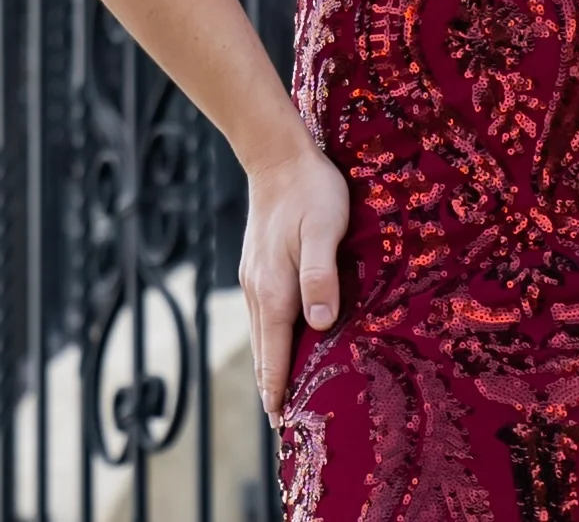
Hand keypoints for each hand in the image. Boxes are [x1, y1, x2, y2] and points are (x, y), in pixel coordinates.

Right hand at [239, 137, 350, 427]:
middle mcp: (259, 291)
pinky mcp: (258, 265)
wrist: (278, 153)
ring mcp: (255, 278)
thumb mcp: (324, 230)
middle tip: (284, 424)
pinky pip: (263, 315)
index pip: (275, 355)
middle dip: (271, 388)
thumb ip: (322, 276)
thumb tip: (321, 324)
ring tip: (281, 393)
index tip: (283, 425)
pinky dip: (270, 339)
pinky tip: (282, 341)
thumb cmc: (310, 190)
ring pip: (261, 335)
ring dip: (270, 365)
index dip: (279, 391)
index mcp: (274, 290)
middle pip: (263, 352)